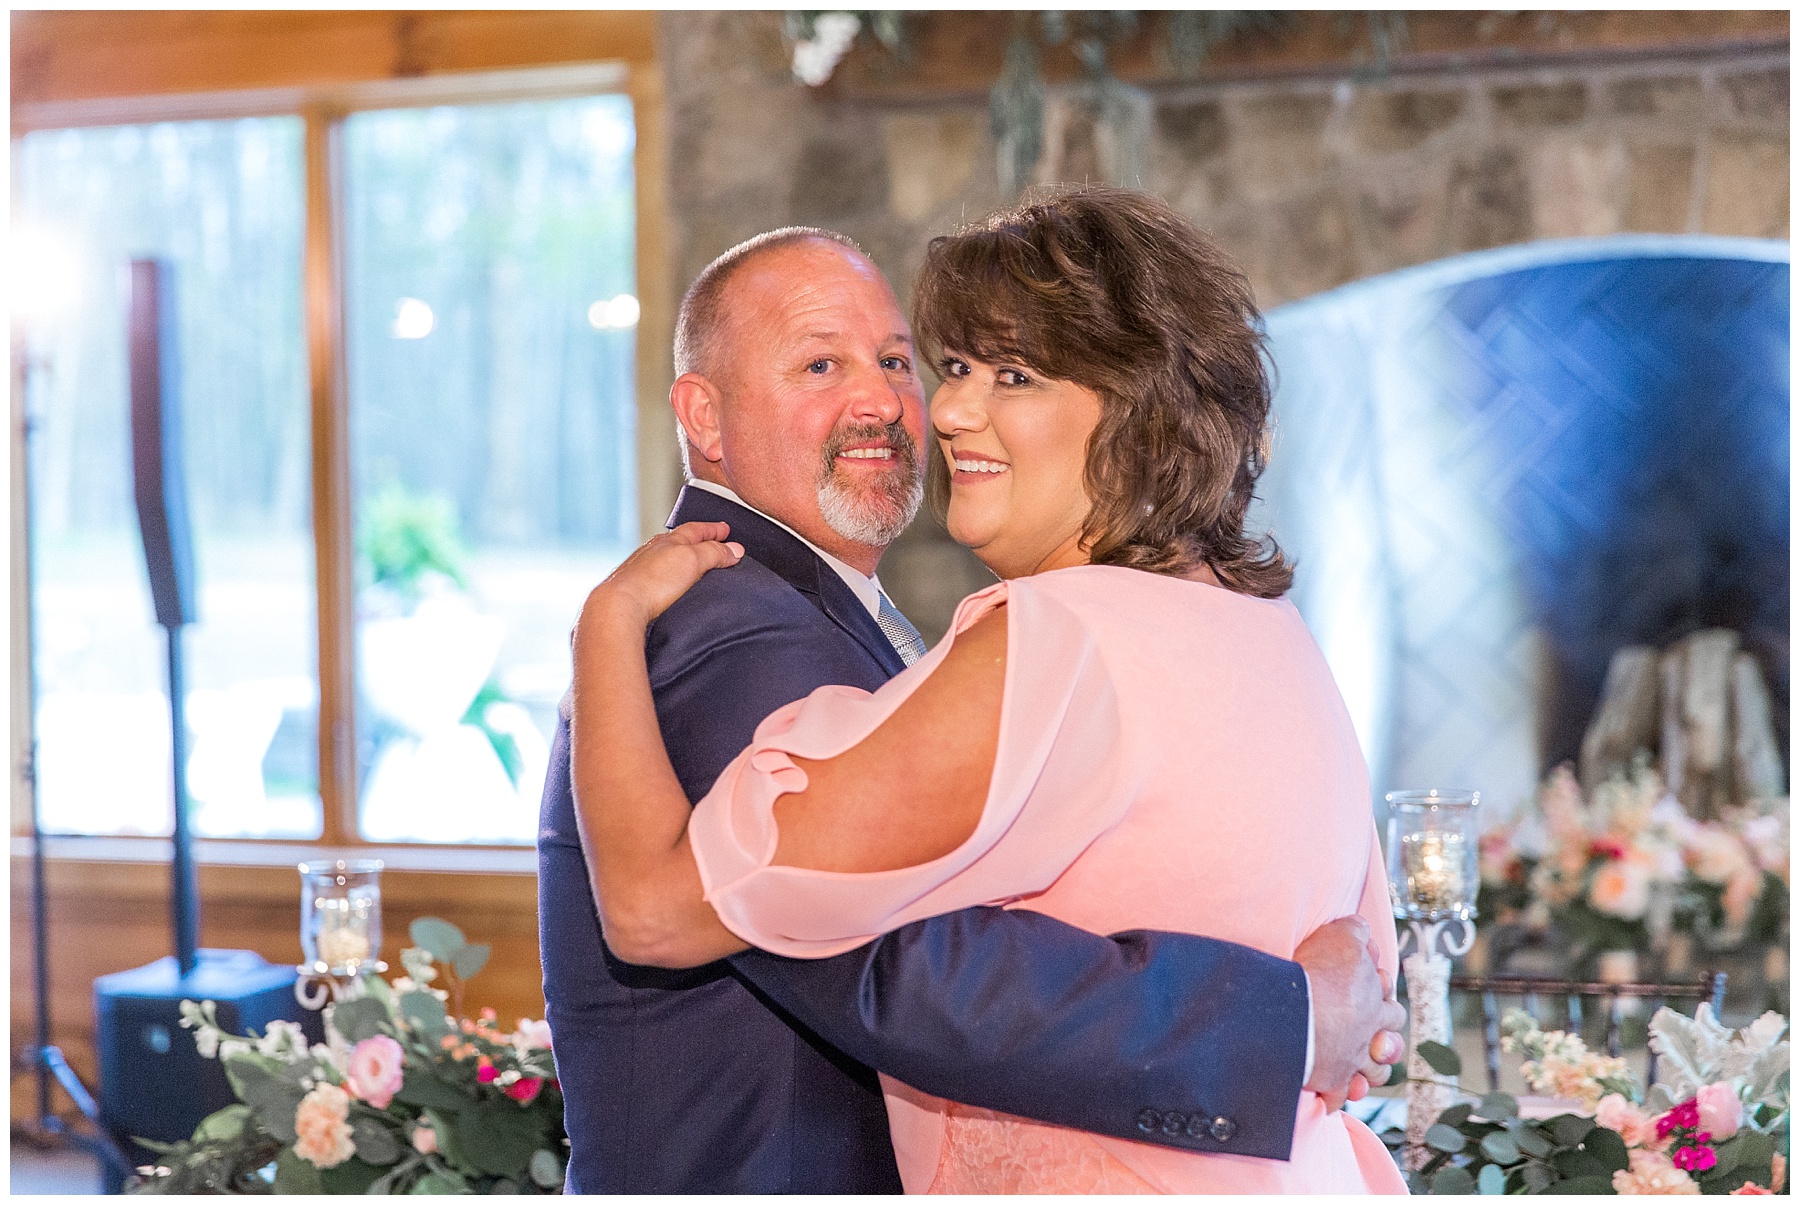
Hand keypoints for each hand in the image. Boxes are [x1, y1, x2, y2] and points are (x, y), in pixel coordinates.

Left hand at [580, 521, 743, 630]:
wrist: (619, 607)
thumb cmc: (652, 581)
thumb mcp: (692, 559)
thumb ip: (714, 552)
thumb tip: (734, 549)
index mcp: (668, 542)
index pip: (695, 530)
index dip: (712, 529)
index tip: (724, 529)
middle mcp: (652, 553)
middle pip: (678, 542)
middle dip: (697, 541)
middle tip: (712, 543)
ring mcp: (642, 572)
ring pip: (666, 559)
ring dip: (682, 560)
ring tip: (694, 566)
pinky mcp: (636, 592)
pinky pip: (658, 579)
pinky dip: (670, 578)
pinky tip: (671, 588)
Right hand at [1295, 916, 1406, 1111]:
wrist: (1297, 1015)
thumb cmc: (1318, 974)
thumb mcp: (1338, 938)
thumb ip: (1354, 930)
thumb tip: (1363, 927)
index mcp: (1374, 998)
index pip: (1387, 995)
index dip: (1379, 990)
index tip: (1367, 986)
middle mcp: (1370, 1031)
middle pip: (1391, 1038)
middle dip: (1386, 1038)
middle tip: (1373, 1035)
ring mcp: (1354, 1058)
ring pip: (1375, 1072)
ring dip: (1368, 1071)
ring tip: (1360, 1071)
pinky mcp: (1332, 1080)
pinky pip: (1338, 1096)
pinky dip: (1335, 1097)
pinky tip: (1329, 1096)